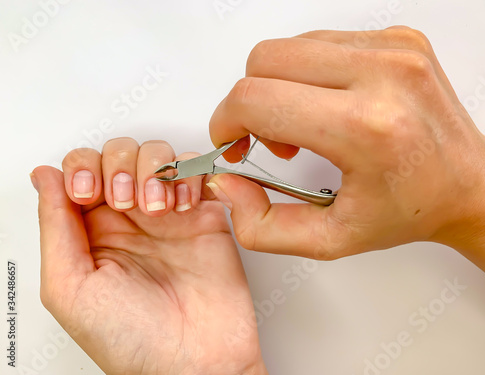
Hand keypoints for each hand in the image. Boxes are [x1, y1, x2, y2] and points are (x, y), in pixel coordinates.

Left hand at [31, 138, 266, 374]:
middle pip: (118, 153)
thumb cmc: (132, 339)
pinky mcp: (204, 215)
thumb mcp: (71, 289)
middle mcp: (129, 218)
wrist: (196, 360)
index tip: (88, 195)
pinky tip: (183, 206)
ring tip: (158, 210)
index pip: (79, 170)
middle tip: (125, 202)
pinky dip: (190, 175)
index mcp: (92, 233)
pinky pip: (198, 170)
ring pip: (157, 154)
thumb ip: (54, 227)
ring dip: (154, 171)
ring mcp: (169, 214)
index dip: (82, 168)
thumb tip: (44, 176)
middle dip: (119, 166)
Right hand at [208, 27, 484, 282]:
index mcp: (365, 128)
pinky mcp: (397, 39)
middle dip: (249, 102)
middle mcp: (383, 76)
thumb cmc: (411, 208)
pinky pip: (319, 42)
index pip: (256, 99)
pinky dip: (307, 74)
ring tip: (303, 125)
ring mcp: (392, 50)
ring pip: (288, 47)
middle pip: (264, 61)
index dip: (226, 122)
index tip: (232, 142)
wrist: (467, 184)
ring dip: (278, 86)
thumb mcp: (329, 239)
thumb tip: (226, 184)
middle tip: (269, 139)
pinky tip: (325, 105)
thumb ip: (262, 225)